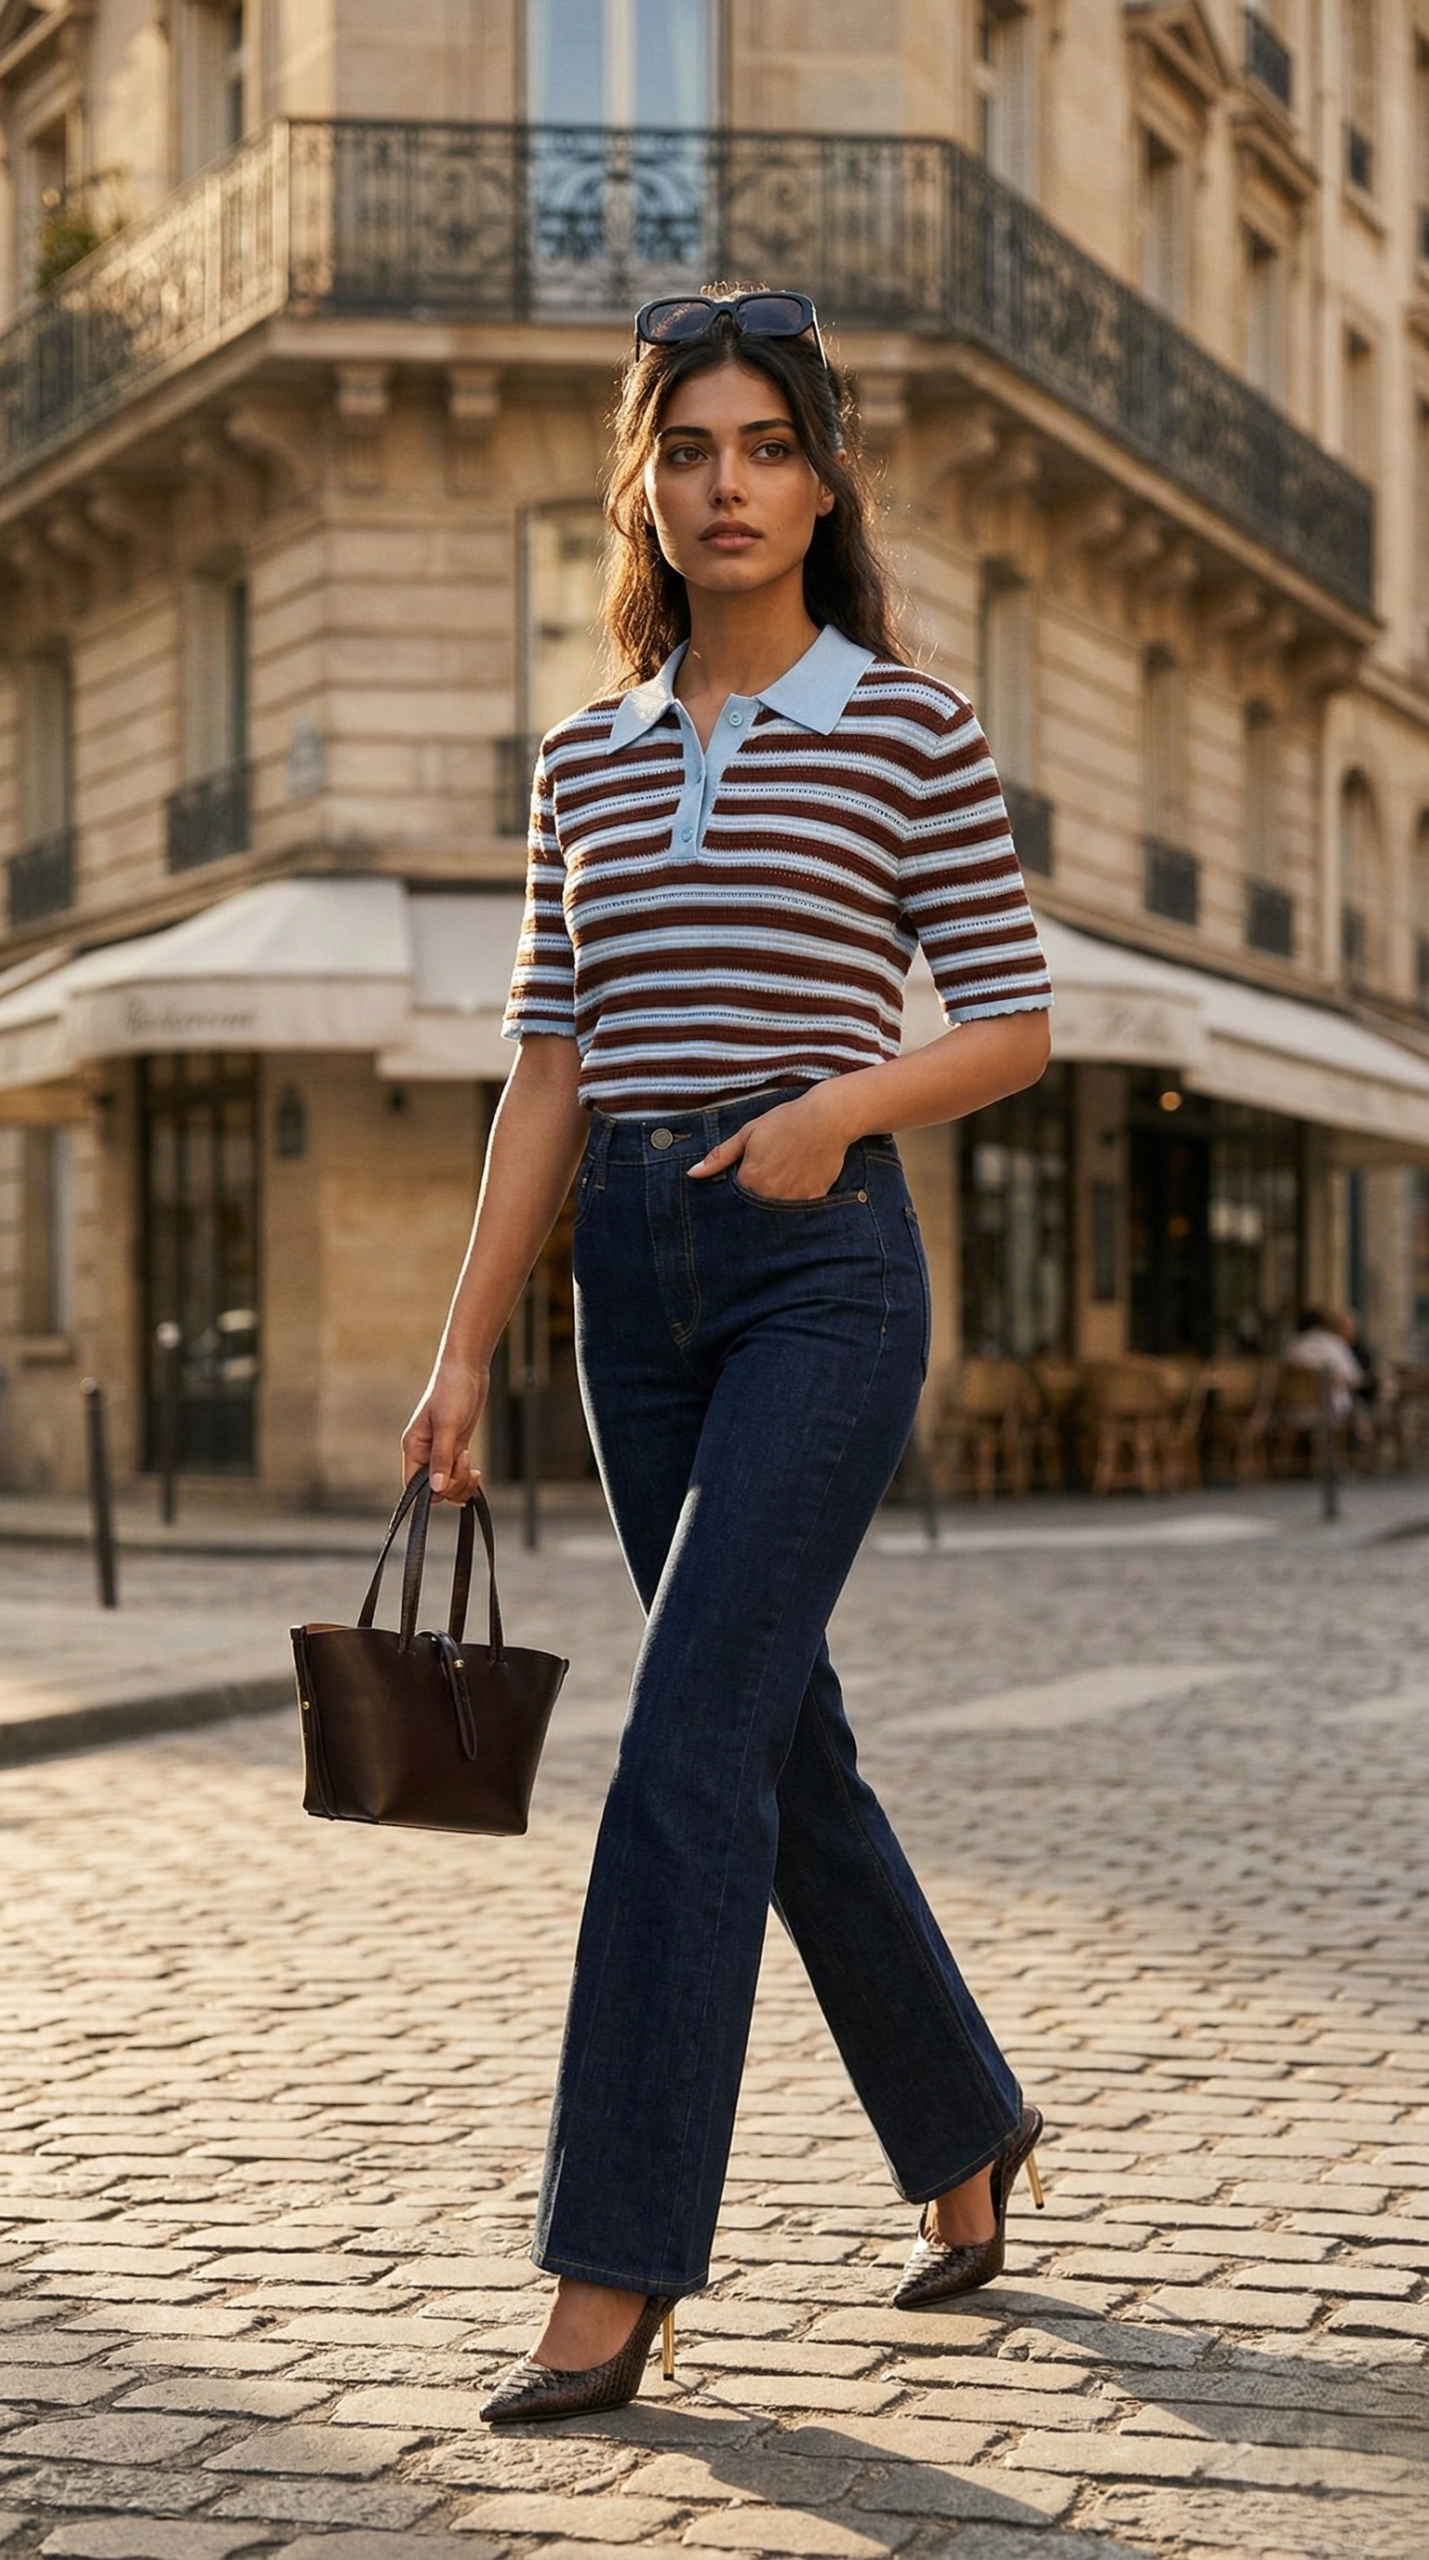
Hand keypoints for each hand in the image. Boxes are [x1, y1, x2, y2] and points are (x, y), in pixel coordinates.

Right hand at [401, 1358, 488, 1501]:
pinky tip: (476, 1472)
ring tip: (470, 1461)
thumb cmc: (451, 1390)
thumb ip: (441, 1457)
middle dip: (452, 1483)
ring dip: (462, 1481)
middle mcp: (424, 1453)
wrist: (467, 1370)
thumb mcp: (447, 1425)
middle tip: (465, 1460)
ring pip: (448, 1484)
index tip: (449, 1479)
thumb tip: (436, 1488)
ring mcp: (441, 1451)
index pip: (413, 1485)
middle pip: (434, 1488)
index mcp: (413, 1447)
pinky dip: (467, 1478)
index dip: (431, 1490)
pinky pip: (458, 1474)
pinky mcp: (456, 1447)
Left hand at [687, 1087, 855, 1201]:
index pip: (736, 1195)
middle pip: (757, 1205)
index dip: (743, 1183)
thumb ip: (719, 1157)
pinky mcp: (813, 1199)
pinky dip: (799, 1196)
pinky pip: (801, 1207)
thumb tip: (692, 1174)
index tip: (754, 1169)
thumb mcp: (748, 1133)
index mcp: (750, 1180)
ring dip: (779, 1197)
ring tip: (788, 1171)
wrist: (827, 1118)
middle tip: (774, 1169)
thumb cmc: (785, 1121)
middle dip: (760, 1193)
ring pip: (778, 1208)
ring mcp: (793, 1200)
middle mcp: (769, 1195)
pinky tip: (803, 1176)